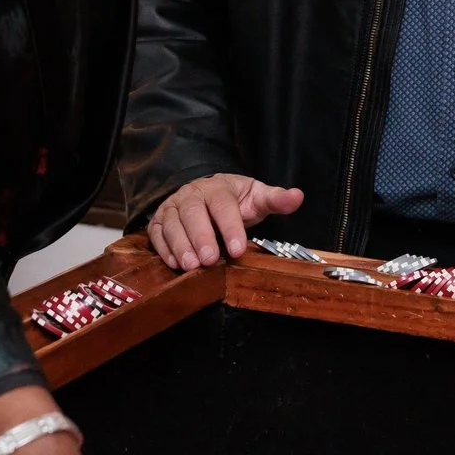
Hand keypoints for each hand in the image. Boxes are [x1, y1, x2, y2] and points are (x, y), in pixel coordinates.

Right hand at [146, 173, 304, 269]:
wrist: (205, 194)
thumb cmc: (234, 201)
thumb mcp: (256, 197)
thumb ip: (275, 200)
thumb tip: (298, 196)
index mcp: (217, 188)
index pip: (222, 204)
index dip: (230, 227)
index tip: (238, 249)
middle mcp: (191, 195)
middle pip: (192, 212)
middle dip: (200, 237)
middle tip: (210, 260)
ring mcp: (172, 207)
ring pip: (172, 223)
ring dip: (180, 245)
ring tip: (191, 266)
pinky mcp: (159, 221)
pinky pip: (156, 233)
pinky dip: (163, 249)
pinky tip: (174, 264)